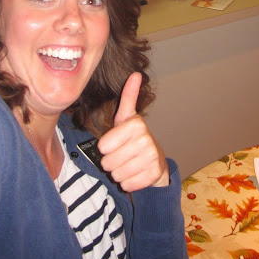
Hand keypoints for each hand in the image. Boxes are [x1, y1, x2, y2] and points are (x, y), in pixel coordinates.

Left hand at [98, 72, 168, 191]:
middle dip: (111, 162)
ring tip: (128, 164)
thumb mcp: (128, 118)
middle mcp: (146, 139)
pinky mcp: (154, 174)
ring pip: (117, 175)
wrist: (156, 161)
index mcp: (136, 124)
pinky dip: (128, 183)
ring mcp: (152, 158)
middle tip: (122, 155)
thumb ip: (128, 97)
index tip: (116, 143)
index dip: (105, 148)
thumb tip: (135, 73)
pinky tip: (136, 174)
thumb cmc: (134, 138)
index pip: (103, 146)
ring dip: (119, 173)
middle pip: (108, 162)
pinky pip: (128, 185)